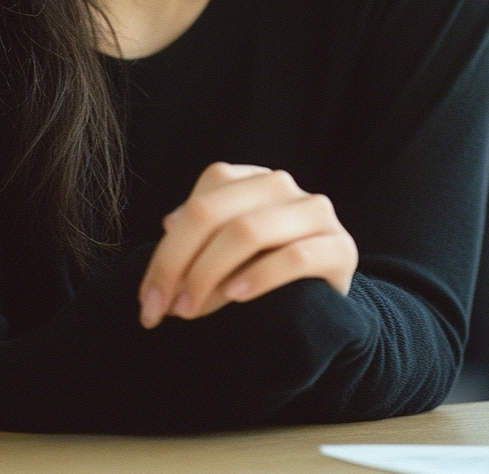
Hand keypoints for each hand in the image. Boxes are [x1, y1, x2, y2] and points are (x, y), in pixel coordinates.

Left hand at [138, 161, 356, 328]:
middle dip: (178, 264)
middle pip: (213, 214)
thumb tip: (168, 226)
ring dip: (209, 274)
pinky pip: (294, 256)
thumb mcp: (227, 251)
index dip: (166, 252)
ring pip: (247, 231)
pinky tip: (236, 296)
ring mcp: (313, 212)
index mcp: (249, 180)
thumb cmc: (266, 269)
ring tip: (191, 309)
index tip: (148, 299)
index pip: (198, 205)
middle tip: (162, 310)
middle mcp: (280, 186)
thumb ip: (200, 236)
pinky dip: (258, 277)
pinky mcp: (340, 247)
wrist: (328, 297)